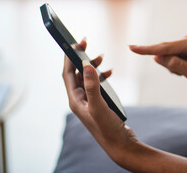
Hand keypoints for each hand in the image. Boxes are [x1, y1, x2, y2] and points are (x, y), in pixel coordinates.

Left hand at [62, 39, 137, 162]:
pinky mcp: (98, 102)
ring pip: (87, 77)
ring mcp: (88, 100)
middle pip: (76, 73)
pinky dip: (102, 76)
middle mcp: (79, 99)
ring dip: (93, 66)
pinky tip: (110, 73)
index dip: (69, 57)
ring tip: (102, 58)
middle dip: (82, 58)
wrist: (120, 144)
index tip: (74, 43)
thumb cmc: (107, 128)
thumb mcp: (99, 106)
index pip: (67, 74)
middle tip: (87, 44)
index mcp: (75, 100)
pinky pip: (96, 84)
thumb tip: (86, 65)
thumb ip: (92, 86)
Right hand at [129, 34, 186, 94]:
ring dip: (174, 67)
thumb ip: (175, 65)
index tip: (131, 47)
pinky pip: (174, 57)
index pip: (165, 47)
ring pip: (169, 56)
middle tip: (186, 74)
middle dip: (170, 65)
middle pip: (167, 52)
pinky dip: (177, 66)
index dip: (147, 49)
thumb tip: (157, 57)